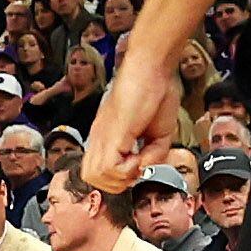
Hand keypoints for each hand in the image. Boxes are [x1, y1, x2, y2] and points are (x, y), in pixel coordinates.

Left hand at [82, 49, 180, 193]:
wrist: (152, 68)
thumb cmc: (156, 92)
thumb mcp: (159, 134)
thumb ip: (152, 155)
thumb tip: (143, 170)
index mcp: (107, 136)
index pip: (98, 170)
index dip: (119, 177)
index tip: (139, 164)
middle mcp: (99, 137)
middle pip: (92, 178)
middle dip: (118, 182)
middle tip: (138, 165)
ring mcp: (103, 135)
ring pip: (95, 177)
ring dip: (122, 177)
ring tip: (138, 159)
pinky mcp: (112, 133)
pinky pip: (109, 167)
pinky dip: (127, 169)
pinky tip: (139, 154)